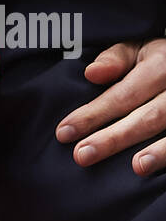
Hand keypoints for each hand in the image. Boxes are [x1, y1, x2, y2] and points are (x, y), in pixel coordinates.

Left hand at [55, 38, 165, 174]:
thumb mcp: (140, 49)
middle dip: (114, 138)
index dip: (94, 114)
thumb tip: (91, 73)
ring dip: (159, 151)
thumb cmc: (160, 59)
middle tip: (82, 155)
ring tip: (137, 167)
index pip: (123, 93)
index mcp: (160, 65)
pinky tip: (157, 171)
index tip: (64, 132)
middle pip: (148, 117)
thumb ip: (116, 59)